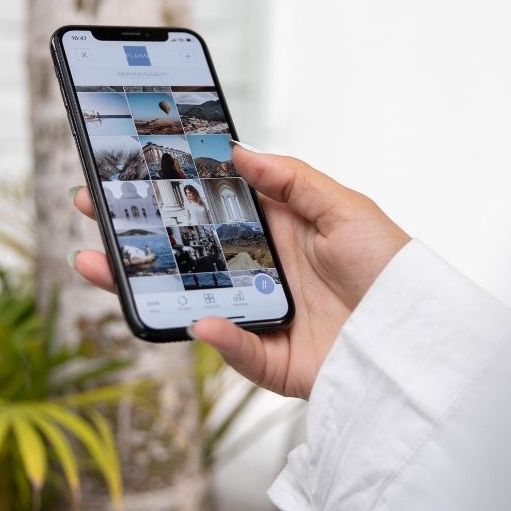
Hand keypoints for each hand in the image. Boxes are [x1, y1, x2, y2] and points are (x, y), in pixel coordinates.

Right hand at [71, 144, 409, 398]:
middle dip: (131, 232)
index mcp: (270, 231)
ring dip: (140, 285)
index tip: (126, 170)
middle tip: (90, 206)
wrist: (420, 337)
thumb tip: (237, 151)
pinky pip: (231, 348)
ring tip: (98, 264)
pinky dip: (215, 337)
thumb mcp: (346, 207)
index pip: (205, 207)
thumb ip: (291, 179)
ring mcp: (254, 315)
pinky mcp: (266, 360)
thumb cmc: (391, 268)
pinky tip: (198, 319)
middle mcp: (253, 271)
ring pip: (185, 299)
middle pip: (181, 252)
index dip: (166, 190)